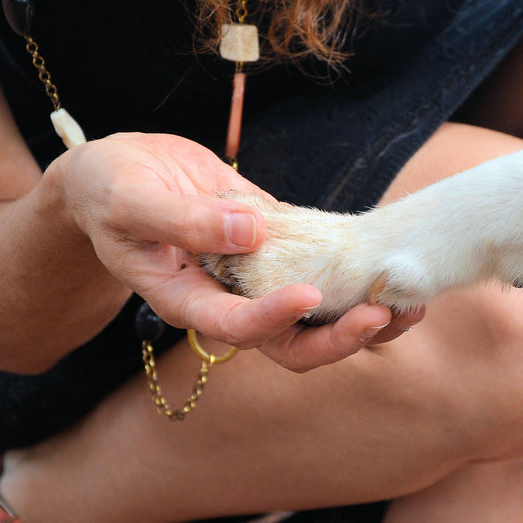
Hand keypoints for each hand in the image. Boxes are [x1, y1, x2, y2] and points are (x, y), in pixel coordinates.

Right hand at [49, 132, 420, 371]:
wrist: (117, 178)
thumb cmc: (109, 190)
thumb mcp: (130, 200)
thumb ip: (184, 220)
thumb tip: (251, 234)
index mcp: (187, 300)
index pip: (235, 327)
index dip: (272, 319)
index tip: (308, 293)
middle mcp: (228, 300)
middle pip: (290, 344)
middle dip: (340, 337)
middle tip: (386, 315)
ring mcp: (257, 279)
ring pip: (316, 317)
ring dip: (365, 316)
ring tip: (413, 303)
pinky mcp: (279, 248)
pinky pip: (323, 271)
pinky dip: (357, 275)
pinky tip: (394, 267)